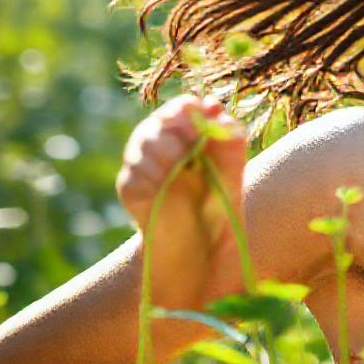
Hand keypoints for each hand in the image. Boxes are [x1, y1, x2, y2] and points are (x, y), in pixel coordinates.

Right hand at [117, 93, 247, 308]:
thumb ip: (230, 142)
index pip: (181, 107)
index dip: (188, 109)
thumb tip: (217, 107)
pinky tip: (162, 190)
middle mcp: (163, 149)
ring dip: (162, 153)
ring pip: (141, 145)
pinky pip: (132, 177)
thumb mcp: (234, 174)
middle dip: (175, 132)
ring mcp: (143, 170)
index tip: (201, 121)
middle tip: (190, 150)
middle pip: (157, 123)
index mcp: (189, 138)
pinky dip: (148, 179)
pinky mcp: (130, 192)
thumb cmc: (221, 210)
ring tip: (179, 172)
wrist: (203, 257)